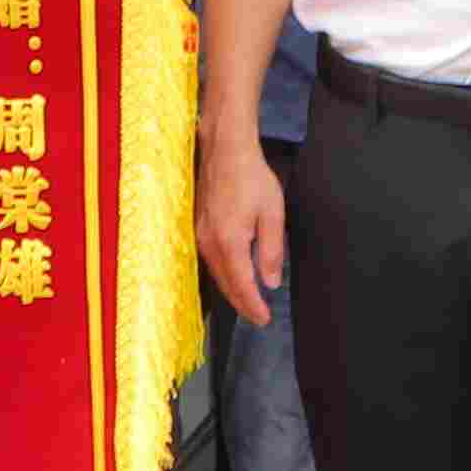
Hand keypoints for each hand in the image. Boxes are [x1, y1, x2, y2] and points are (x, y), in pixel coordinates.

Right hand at [199, 144, 288, 325]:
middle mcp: (209, 244)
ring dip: (232, 291)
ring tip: (248, 302)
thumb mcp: (272, 214)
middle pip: (225, 285)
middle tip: (258, 317)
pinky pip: (210, 261)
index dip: (253, 306)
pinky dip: (223, 275)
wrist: (225, 151)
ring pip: (216, 274)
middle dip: (242, 304)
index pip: (241, 286)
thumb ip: (271, 251)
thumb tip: (270, 283)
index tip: (264, 319)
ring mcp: (200, 236)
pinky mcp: (197, 228)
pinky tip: (233, 276)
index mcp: (230, 243)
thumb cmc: (252, 179)